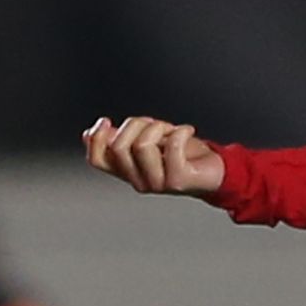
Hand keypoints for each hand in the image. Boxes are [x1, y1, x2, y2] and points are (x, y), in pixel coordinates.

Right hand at [83, 116, 224, 195]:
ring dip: (158, 127)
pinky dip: (180, 131)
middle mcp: (138, 181)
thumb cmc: (182, 155)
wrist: (215, 172)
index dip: (95, 139)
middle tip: (155, 124)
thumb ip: (123, 139)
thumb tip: (90, 133)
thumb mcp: (148, 141)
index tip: (106, 121)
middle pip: (118, 146)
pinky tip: (187, 130)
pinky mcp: (178, 181)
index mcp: (128, 172)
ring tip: (172, 130)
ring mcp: (157, 184)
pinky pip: (172, 146)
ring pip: (142, 145)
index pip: (97, 159)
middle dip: (135, 124)